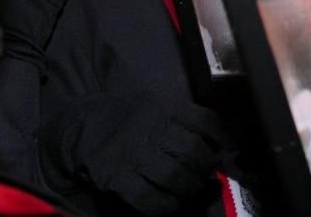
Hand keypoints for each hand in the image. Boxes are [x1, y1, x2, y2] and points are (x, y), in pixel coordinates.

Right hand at [39, 92, 232, 214]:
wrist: (78, 125)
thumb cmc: (125, 117)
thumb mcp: (155, 104)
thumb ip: (183, 118)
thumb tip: (221, 137)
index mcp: (163, 108)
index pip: (203, 120)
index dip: (224, 135)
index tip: (232, 146)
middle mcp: (150, 129)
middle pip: (192, 152)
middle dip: (206, 168)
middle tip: (206, 174)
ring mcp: (132, 154)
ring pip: (174, 177)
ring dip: (189, 189)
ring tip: (190, 190)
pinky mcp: (115, 177)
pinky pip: (148, 198)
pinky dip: (165, 206)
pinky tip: (170, 204)